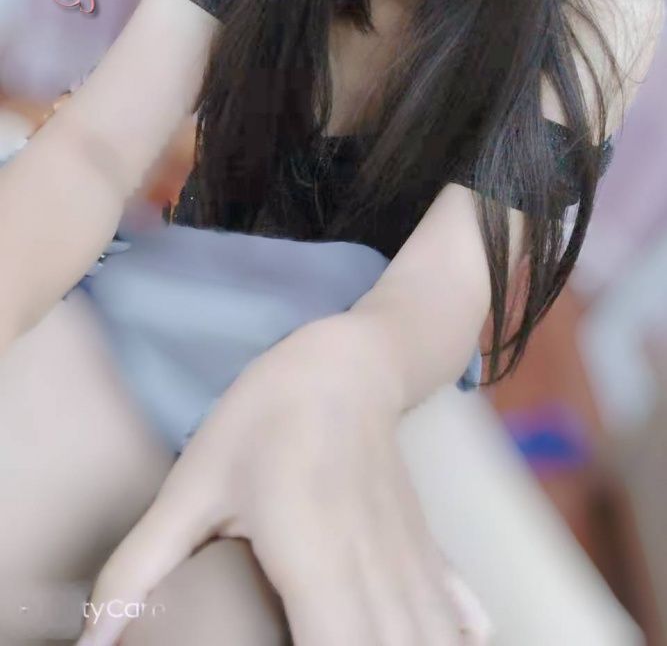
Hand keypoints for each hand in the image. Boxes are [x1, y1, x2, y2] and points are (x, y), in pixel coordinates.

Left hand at [75, 314, 492, 644]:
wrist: (345, 360)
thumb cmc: (265, 416)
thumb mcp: (194, 483)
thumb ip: (142, 565)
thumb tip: (93, 637)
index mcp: (317, 557)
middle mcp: (376, 569)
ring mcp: (411, 559)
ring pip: (431, 642)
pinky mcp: (427, 548)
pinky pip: (453, 614)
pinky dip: (450, 639)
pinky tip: (448, 644)